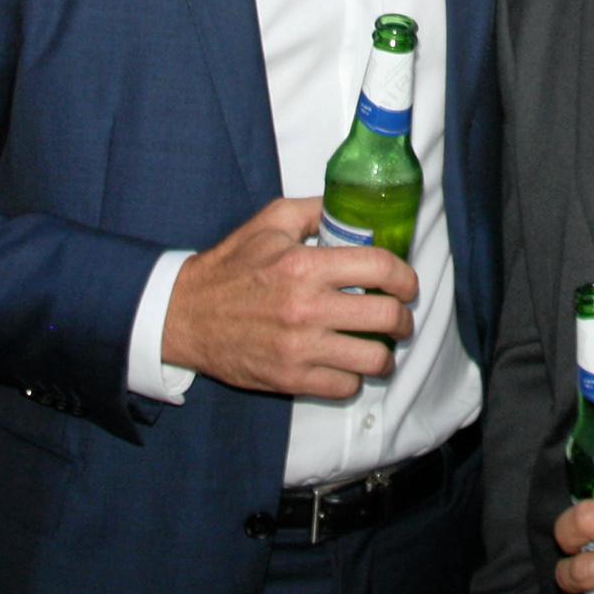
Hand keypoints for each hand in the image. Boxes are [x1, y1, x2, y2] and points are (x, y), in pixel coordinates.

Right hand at [159, 195, 415, 398]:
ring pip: (373, 359)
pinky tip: (347, 364)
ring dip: (384, 353)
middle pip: (387, 317)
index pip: (380, 268)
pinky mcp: (290, 378)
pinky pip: (345, 386)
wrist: (186, 315)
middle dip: (403, 317)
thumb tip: (354, 206)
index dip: (405, 277)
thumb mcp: (270, 222)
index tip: (407, 283)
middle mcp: (307, 308)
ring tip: (379, 345)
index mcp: (305, 265)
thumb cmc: (231, 266)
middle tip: (400, 316)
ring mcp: (300, 348)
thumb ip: (316, 210)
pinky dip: (353, 377)